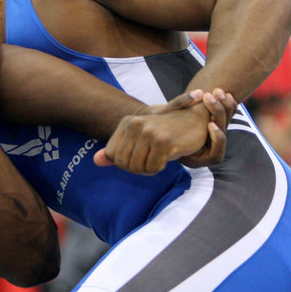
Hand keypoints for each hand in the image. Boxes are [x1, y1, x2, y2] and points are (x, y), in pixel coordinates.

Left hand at [93, 89, 234, 174]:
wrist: (194, 122)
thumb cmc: (164, 134)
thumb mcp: (138, 139)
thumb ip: (116, 150)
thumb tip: (96, 161)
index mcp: (127, 122)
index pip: (112, 155)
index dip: (125, 162)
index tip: (139, 156)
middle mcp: (136, 125)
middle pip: (123, 163)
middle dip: (137, 168)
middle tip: (151, 160)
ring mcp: (149, 132)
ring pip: (137, 168)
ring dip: (149, 169)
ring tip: (159, 157)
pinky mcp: (164, 142)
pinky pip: (152, 169)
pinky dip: (159, 168)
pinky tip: (167, 157)